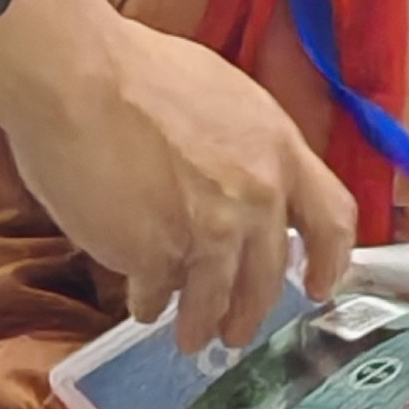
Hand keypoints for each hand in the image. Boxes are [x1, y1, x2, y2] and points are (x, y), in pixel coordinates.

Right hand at [0, 0, 355, 351]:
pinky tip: (141, 303)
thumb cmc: (134, 70)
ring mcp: (207, 234)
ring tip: (189, 337)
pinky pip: (159, 296)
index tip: (320, 285)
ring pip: (215, 301)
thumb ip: (246, 146)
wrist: (76, 78)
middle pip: (268, 278)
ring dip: (202, 325)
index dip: (331, 261)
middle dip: (250, 313)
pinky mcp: (154, 257)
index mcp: (278, 150)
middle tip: (236, 330)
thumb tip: (243, 176)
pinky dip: (150, 304)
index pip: (333, 220)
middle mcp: (255, 199)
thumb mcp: (222, 95)